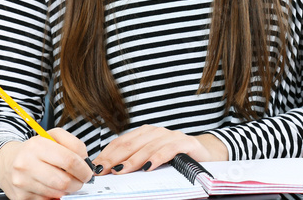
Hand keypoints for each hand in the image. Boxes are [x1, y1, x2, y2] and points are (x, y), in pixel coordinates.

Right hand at [0, 128, 92, 199]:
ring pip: (57, 193)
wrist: (8, 163)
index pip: (69, 160)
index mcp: (37, 145)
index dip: (83, 169)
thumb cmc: (35, 150)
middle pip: (64, 181)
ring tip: (65, 181)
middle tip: (80, 179)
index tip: (87, 172)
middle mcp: (27, 164)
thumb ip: (74, 144)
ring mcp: (22, 182)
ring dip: (67, 189)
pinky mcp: (21, 197)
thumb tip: (85, 161)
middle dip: (78, 182)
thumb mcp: (53, 137)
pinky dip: (54, 195)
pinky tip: (51, 186)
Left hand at [91, 125, 226, 173]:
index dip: (107, 153)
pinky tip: (148, 167)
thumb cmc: (176, 158)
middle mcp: (157, 132)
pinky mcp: (186, 144)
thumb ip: (135, 160)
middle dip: (114, 157)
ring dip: (132, 159)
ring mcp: (172, 136)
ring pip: (148, 146)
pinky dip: (157, 157)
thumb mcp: (152, 158)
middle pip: (131, 143)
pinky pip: (169, 149)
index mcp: (146, 134)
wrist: (206, 155)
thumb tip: (110, 170)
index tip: (95, 166)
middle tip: (102, 170)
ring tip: (120, 171)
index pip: (121, 142)